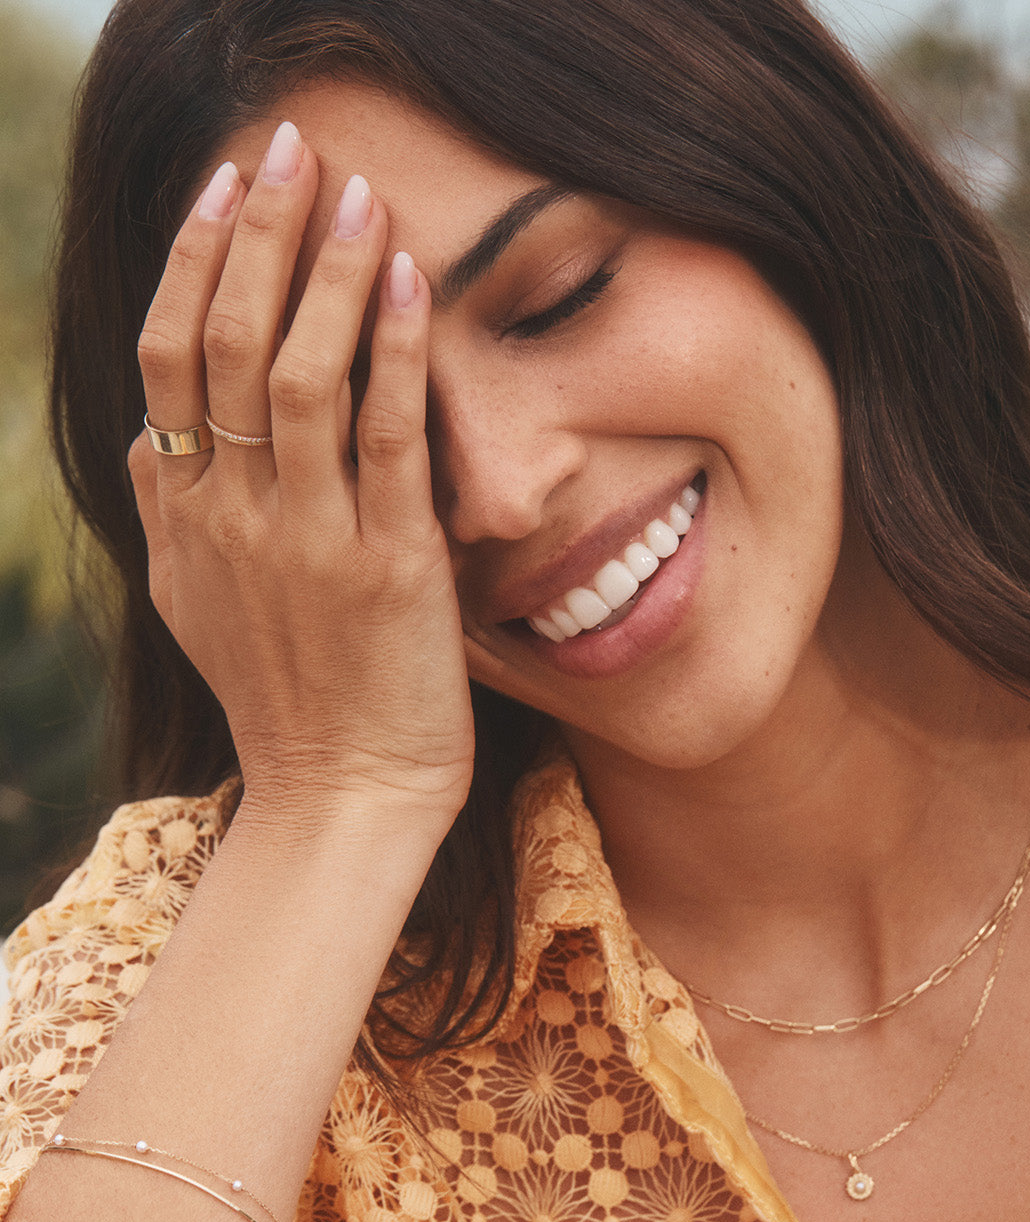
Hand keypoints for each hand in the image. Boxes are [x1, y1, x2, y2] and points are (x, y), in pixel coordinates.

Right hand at [129, 122, 473, 828]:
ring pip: (301, 375)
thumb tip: (150, 438)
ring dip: (328, 271)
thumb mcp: (193, 607)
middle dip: (257, 233)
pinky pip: (384, 437)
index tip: (227, 189)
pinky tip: (409, 282)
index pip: (169, 360)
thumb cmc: (283, 700)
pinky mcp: (389, 566)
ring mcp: (309, 541)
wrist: (341, 796)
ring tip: (355, 192)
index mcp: (184, 518)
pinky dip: (395, 351)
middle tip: (290, 148)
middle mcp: (233, 518)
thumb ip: (165, 517)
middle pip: (227, 344)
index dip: (194, 262)